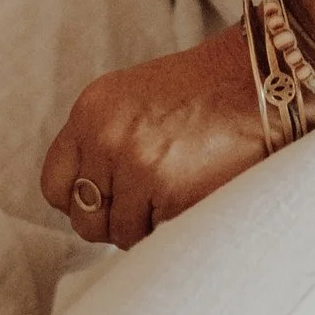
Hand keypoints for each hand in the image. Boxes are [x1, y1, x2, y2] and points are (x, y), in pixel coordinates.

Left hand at [41, 28, 269, 247]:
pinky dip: (175, 225)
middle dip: (114, 221)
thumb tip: (86, 204)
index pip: (54, 185)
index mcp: (91, 110)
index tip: (107, 199)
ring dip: (149, 226)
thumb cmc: (204, 92)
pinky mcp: (168, 191)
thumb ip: (102, 142)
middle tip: (148, 201)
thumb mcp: (134, 100)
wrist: (260, 79)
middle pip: (84, 219)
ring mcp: (135, 164)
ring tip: (180, 189)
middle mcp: (104, 136)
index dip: (81, 200)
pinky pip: (157, 236)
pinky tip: (196, 192)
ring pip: (121, 234)